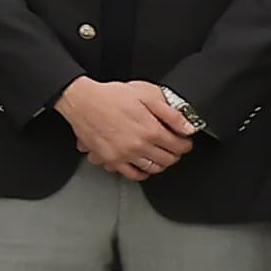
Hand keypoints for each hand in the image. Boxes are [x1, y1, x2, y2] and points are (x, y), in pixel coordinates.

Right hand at [55, 77, 192, 180]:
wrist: (82, 101)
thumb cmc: (111, 96)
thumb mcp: (146, 95)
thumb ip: (171, 113)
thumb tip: (188, 127)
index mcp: (151, 129)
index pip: (180, 146)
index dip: (186, 144)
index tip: (184, 141)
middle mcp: (139, 145)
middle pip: (169, 159)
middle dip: (175, 154)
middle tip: (173, 147)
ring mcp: (124, 154)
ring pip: (153, 168)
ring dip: (160, 163)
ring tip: (159, 155)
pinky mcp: (111, 159)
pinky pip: (132, 174)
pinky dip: (141, 173)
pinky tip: (143, 166)